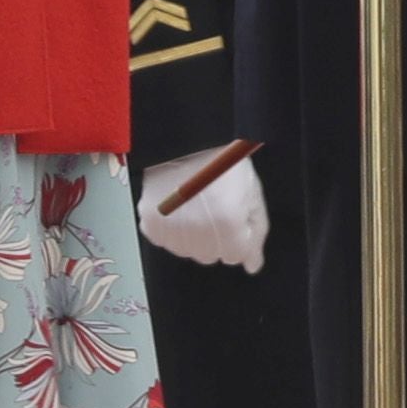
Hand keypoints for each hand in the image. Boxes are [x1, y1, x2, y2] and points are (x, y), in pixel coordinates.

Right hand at [139, 147, 268, 272]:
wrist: (187, 141)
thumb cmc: (222, 162)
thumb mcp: (252, 194)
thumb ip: (256, 233)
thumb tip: (252, 266)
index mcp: (228, 225)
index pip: (236, 256)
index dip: (238, 236)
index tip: (234, 217)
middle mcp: (198, 233)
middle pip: (211, 256)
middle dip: (217, 238)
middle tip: (215, 207)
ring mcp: (171, 230)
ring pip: (188, 251)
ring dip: (194, 235)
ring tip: (196, 203)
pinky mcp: (150, 223)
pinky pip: (164, 240)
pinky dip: (171, 229)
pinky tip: (179, 207)